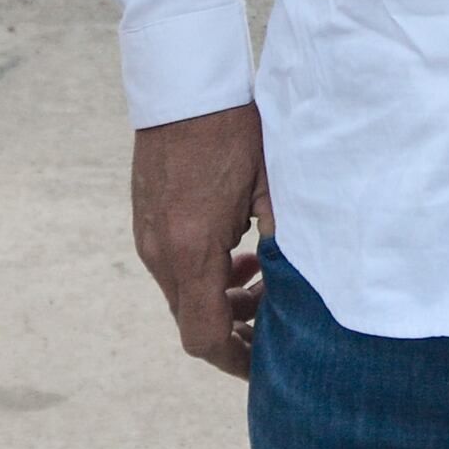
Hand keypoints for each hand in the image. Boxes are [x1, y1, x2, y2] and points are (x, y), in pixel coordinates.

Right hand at [132, 108, 271, 377]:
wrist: (185, 84)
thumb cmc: (234, 129)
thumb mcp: (273, 187)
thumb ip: (283, 244)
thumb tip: (302, 290)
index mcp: (192, 249)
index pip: (205, 336)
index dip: (237, 360)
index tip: (266, 364)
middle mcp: (160, 250)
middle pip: (193, 320)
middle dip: (236, 328)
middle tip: (275, 315)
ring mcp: (148, 237)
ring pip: (183, 295)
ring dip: (221, 299)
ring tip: (259, 274)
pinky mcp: (146, 222)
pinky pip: (173, 269)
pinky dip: (204, 275)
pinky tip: (237, 251)